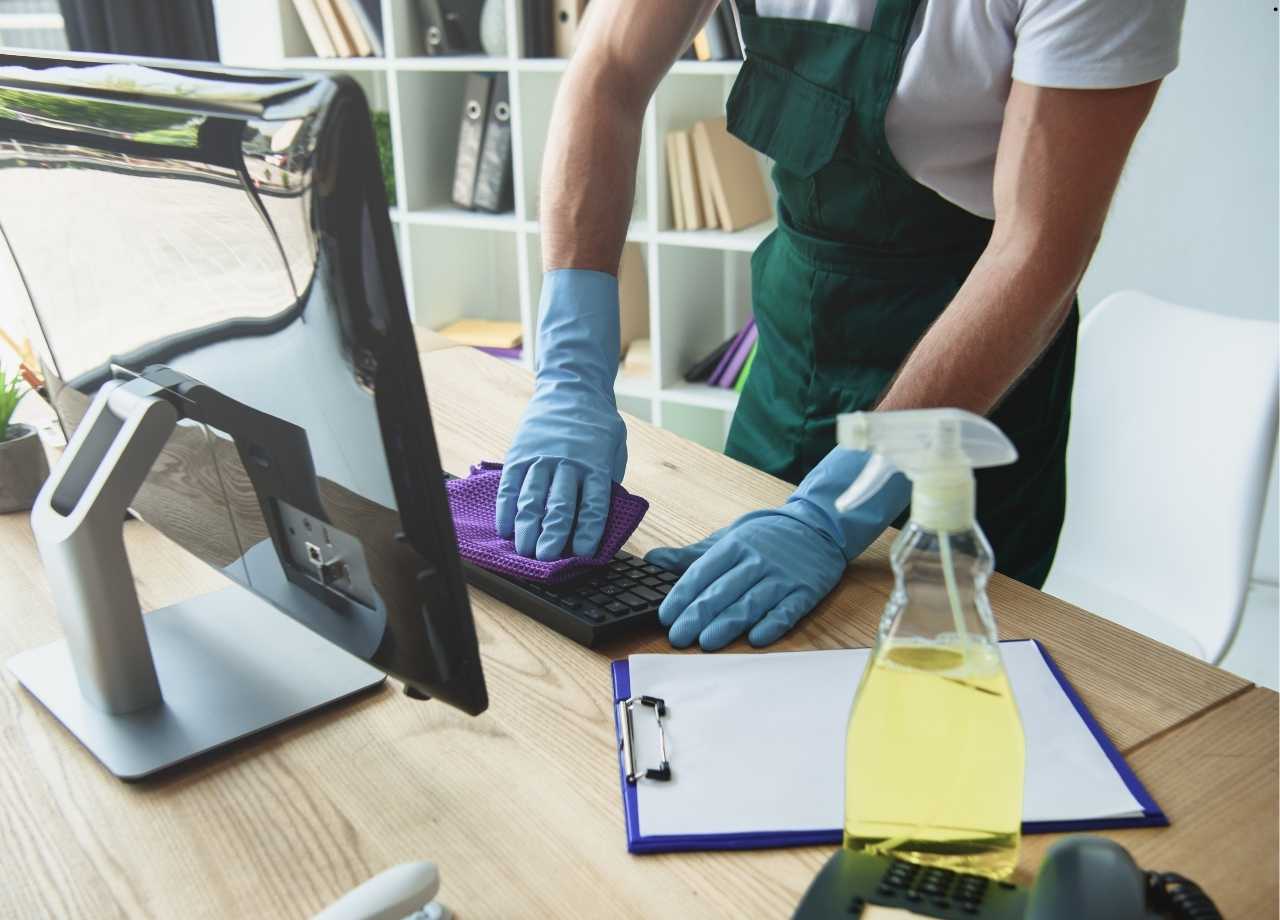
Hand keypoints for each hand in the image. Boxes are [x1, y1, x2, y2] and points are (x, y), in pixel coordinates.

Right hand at [497, 270, 626, 559]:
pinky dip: (506, 509)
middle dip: (552, 536)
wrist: (571, 388)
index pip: (593, 504)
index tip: (582, 554)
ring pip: (531, 498)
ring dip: (526, 528)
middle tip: (546, 559)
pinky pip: (510, 486)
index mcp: (596, 464)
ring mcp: (540, 458)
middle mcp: (568, 462)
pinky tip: (505, 528)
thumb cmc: (597, 426)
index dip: (587, 532)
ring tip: (523, 550)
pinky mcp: (519, 454)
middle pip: (559, 505)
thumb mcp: (613, 450)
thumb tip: (599, 521)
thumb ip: (606, 483)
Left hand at [646, 448, 909, 649]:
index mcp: (734, 546)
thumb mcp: (728, 538)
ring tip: (706, 643)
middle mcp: (756, 561)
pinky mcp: (805, 592)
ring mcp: (782, 577)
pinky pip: (787, 610)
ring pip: (750, 603)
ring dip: (728, 624)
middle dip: (698, 615)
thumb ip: (692, 555)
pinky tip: (757, 639)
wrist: (819, 527)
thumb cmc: (766, 537)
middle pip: (723, 591)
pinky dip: (772, 624)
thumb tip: (653, 560)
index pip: (703, 572)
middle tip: (678, 637)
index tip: (666, 615)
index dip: (682, 595)